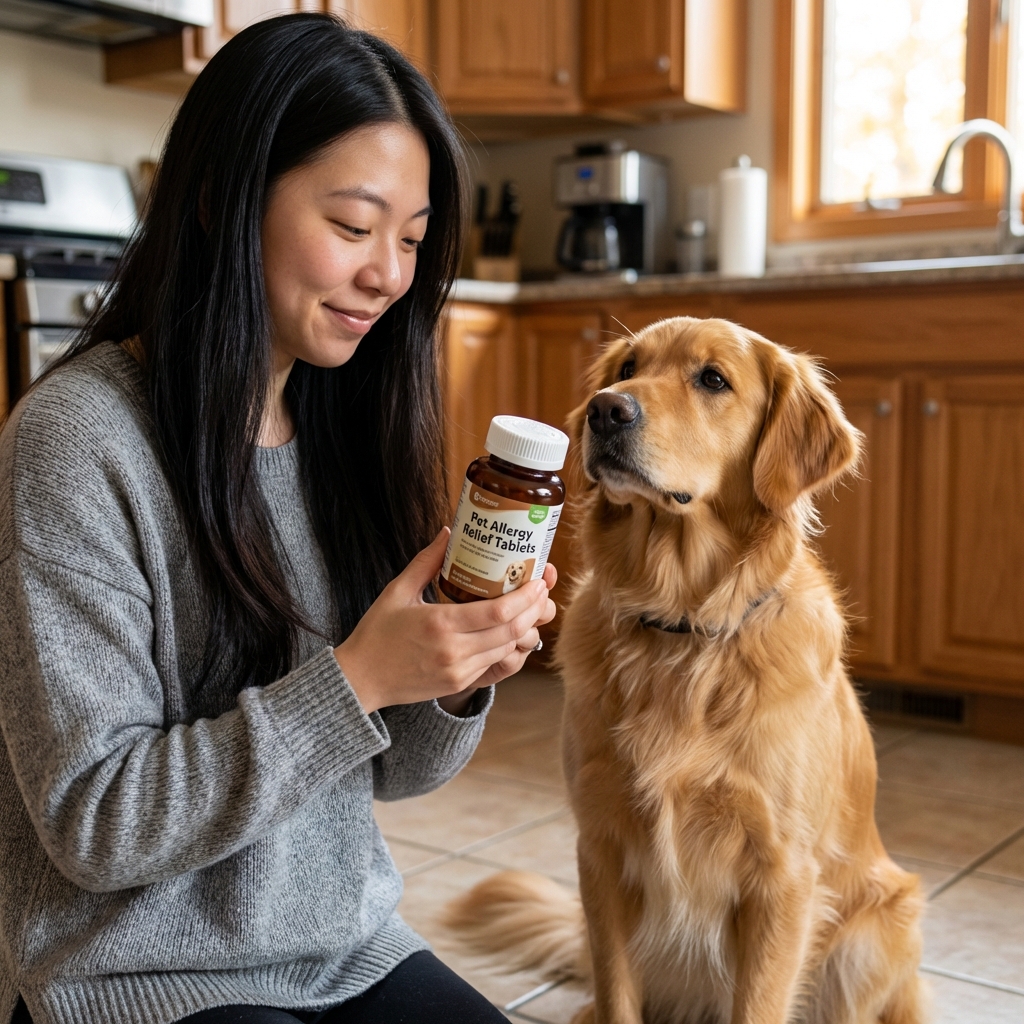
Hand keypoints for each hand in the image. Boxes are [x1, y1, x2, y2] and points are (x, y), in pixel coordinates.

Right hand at [334, 528, 556, 715]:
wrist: (360, 681)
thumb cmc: (377, 633)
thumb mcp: (397, 591)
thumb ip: (426, 562)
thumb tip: (448, 532)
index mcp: (441, 623)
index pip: (499, 612)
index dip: (526, 597)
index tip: (539, 580)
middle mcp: (455, 650)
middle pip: (512, 631)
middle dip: (534, 610)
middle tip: (542, 591)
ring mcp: (459, 671)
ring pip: (508, 649)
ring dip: (526, 628)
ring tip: (532, 607)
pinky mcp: (459, 684)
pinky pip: (496, 664)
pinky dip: (509, 646)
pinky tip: (513, 630)